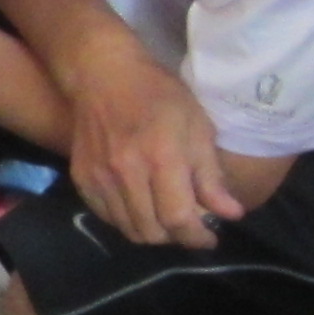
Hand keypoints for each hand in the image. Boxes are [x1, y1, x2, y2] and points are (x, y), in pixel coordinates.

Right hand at [65, 42, 240, 248]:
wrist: (102, 75)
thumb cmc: (159, 94)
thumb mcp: (196, 126)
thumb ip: (211, 174)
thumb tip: (231, 213)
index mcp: (161, 157)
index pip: (178, 218)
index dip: (197, 237)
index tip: (210, 239)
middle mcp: (127, 173)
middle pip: (153, 231)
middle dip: (177, 237)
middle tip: (189, 226)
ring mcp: (100, 178)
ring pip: (130, 229)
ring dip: (153, 232)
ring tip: (166, 219)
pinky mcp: (82, 179)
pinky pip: (108, 218)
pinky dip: (128, 221)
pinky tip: (141, 207)